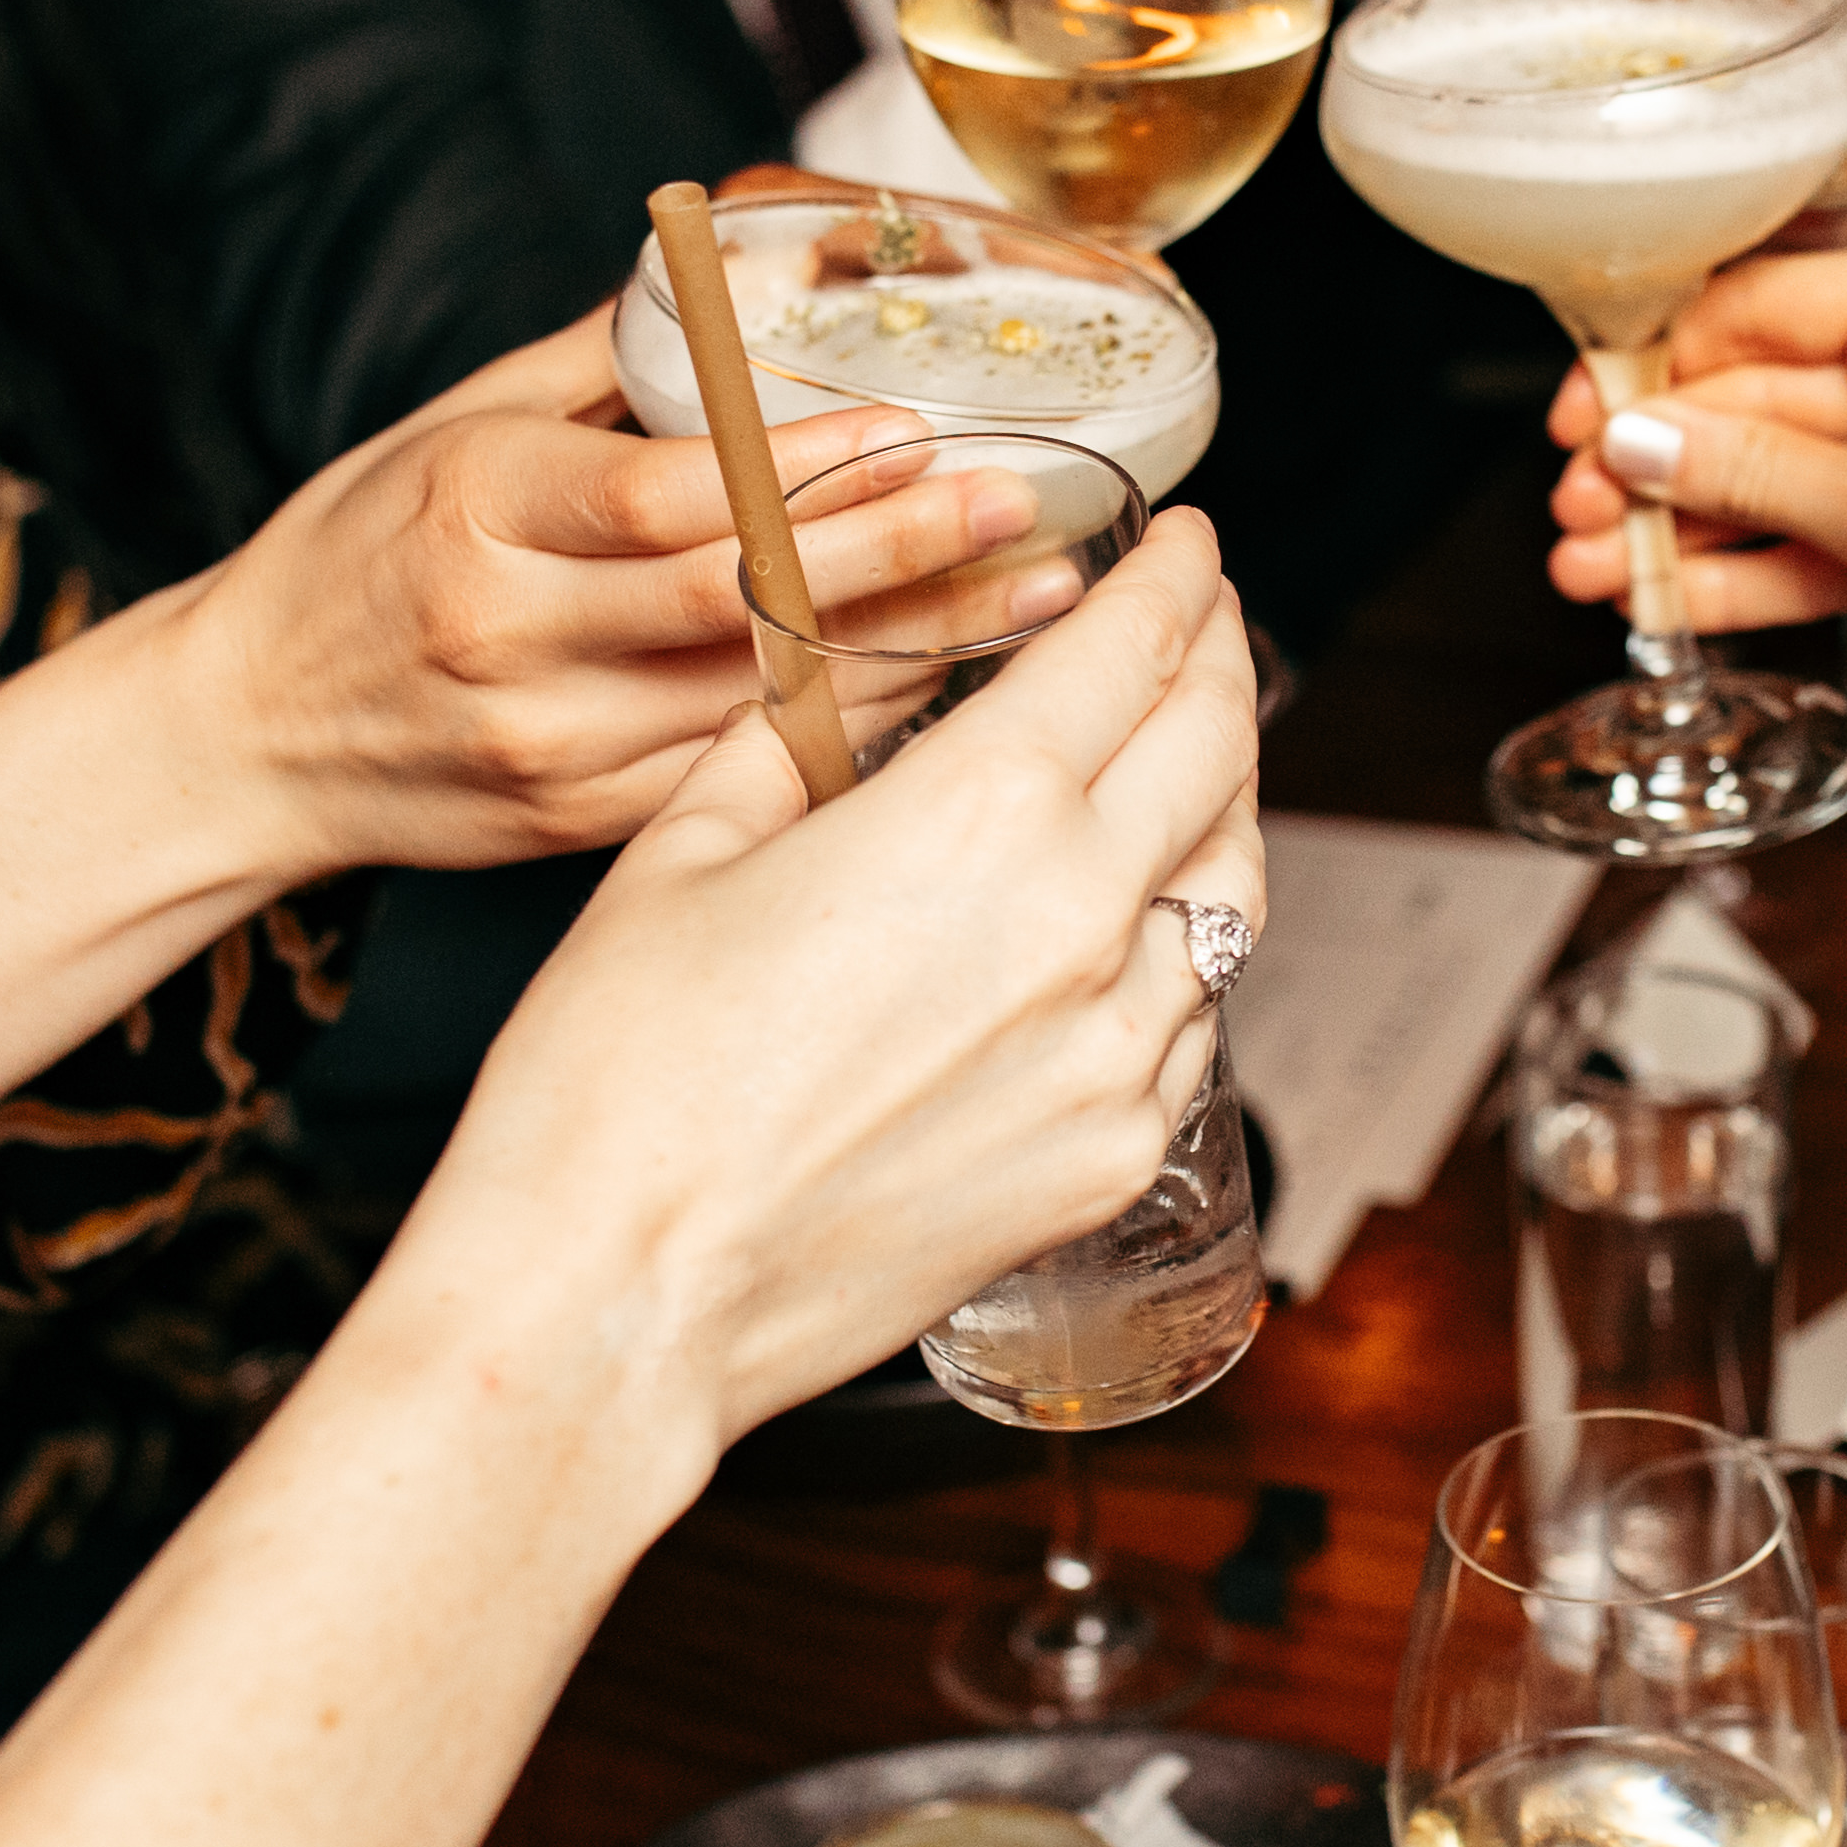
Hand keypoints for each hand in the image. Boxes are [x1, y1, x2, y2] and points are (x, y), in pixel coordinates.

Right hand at [158, 311, 1037, 874]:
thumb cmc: (352, 560)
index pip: (667, 496)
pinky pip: (742, 772)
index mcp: (475, 510)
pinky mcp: (576, 823)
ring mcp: (546, 742)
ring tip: (1029, 599)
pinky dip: (848, 724)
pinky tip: (943, 684)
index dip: (801, 473)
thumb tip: (729, 273)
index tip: (914, 435)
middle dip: (897, 557)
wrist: (240, 737)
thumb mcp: (445, 432)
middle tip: (1018, 512)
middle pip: (734, 599)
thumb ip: (593, 368)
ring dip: (910, 647)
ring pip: (761, 699)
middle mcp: (508, 632)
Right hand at [446, 516, 1268, 1446]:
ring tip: (1189, 765)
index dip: (1175, 578)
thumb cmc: (616, 1085)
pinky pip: (1193, 1024)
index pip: (1134, 646)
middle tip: (1205, 622)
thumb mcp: (684, 850)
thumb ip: (790, 745)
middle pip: (1215, 746)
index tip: (1187, 547)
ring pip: (1230, 887)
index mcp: (982, 811)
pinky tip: (1140, 936)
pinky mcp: (1112, 1160)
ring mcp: (1115, 1052)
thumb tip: (831, 689)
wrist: (617, 1299)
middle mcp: (1082, 920)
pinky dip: (1184, 954)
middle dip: (1219, 659)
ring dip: (1220, 804)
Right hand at [1539, 240, 1846, 773]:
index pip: (1767, 301)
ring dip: (1690, 524)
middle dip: (1663, 460)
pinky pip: (1825, 534)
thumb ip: (1752, 469)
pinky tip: (1672, 598)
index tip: (1583, 416)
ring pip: (1784, 473)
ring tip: (1595, 570)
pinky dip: (1755, 567)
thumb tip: (1640, 436)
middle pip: (1765, 393)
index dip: (1662, 363)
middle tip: (1576, 509)